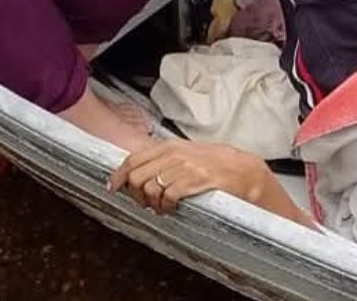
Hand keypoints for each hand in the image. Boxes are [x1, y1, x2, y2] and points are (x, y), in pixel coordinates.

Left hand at [108, 139, 270, 215]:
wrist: (244, 170)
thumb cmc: (215, 164)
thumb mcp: (186, 154)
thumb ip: (164, 159)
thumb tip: (140, 172)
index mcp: (168, 147)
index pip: (133, 159)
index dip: (119, 175)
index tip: (112, 187)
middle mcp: (173, 155)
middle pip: (136, 176)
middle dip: (135, 194)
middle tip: (144, 204)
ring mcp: (184, 167)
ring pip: (149, 188)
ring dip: (152, 203)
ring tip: (162, 208)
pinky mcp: (196, 180)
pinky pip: (168, 196)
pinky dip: (166, 206)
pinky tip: (173, 209)